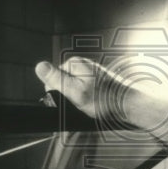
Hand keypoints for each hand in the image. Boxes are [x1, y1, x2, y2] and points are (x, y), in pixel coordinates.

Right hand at [34, 57, 167, 142]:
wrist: (128, 104)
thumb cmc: (104, 100)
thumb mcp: (75, 92)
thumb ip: (56, 79)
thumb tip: (39, 66)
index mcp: (74, 64)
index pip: (51, 80)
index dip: (57, 95)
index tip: (70, 101)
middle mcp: (82, 64)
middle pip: (63, 84)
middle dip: (68, 97)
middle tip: (82, 104)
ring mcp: (90, 72)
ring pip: (74, 89)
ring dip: (79, 99)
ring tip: (92, 104)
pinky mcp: (97, 80)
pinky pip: (85, 91)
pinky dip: (88, 99)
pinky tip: (97, 103)